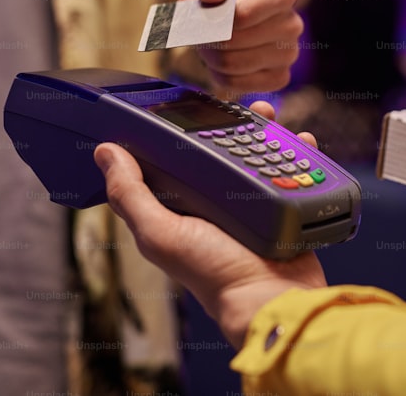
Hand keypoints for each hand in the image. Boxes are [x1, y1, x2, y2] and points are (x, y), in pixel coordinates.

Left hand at [95, 101, 326, 347]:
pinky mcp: (283, 207)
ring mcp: (252, 204)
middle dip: (232, 124)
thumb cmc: (215, 275)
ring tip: (271, 116)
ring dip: (266, 131)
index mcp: (183, 206)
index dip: (179, 130)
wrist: (271, 298)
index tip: (189, 105)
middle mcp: (216, 202)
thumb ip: (131, 195)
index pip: (176, 157)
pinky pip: (290, 171)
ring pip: (259, 154)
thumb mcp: (161, 234)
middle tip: (241, 107)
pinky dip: (297, 153)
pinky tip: (301, 140)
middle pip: (223, 149)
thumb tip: (105, 153)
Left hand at [193, 0, 302, 94]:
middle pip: (233, 41)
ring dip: (209, 56)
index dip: (215, 18)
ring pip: (231, 64)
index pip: (242, 14)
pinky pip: (236, 83)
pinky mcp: (280, 78)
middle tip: (199, 32)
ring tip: (209, 44)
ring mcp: (289, 54)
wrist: (237, 20)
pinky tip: (221, 61)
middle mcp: (292, 24)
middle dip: (207, 38)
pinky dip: (219, 75)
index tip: (205, 15)